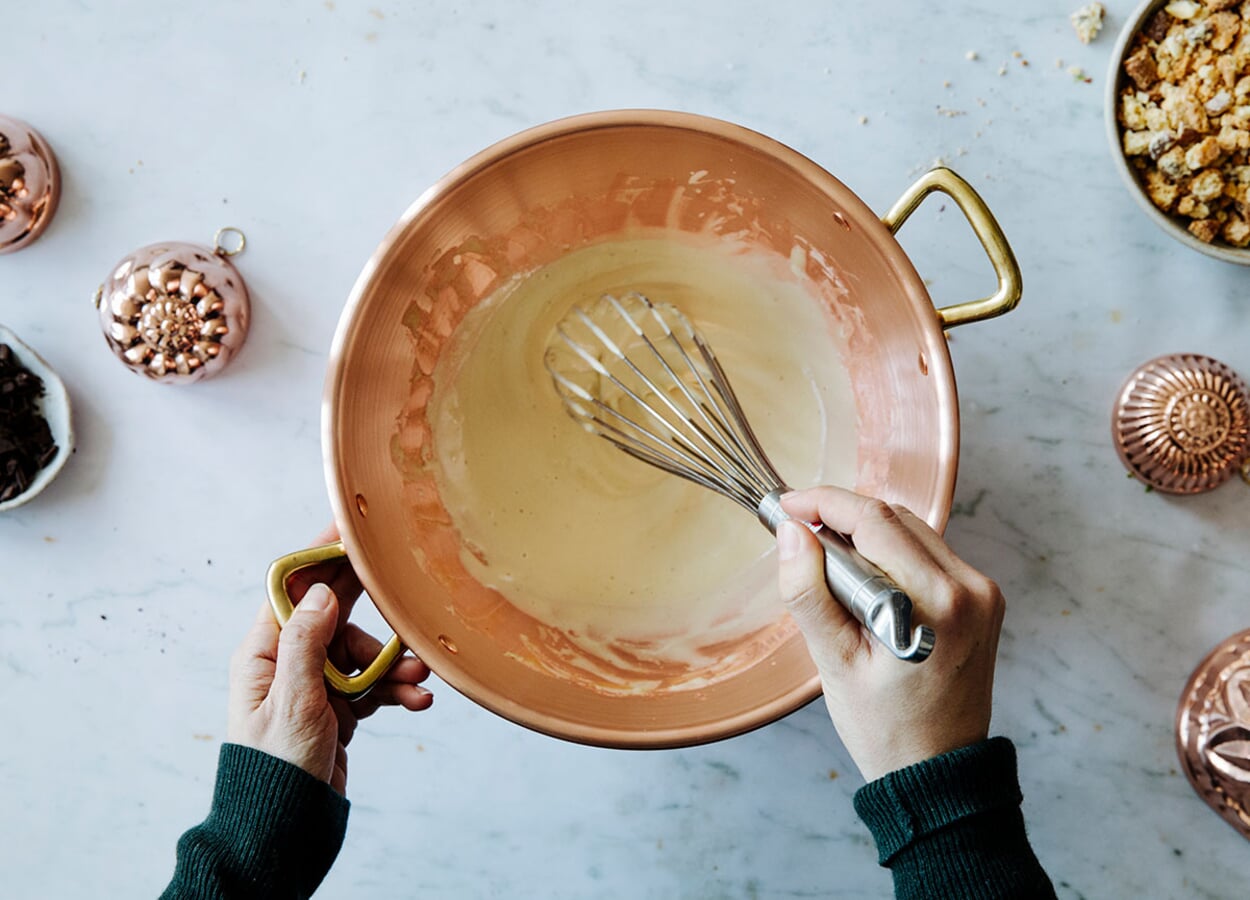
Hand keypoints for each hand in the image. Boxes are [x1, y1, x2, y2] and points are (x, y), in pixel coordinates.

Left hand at [227, 525, 432, 794]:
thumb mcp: (293, 701)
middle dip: (374, 610)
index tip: (351, 527)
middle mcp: (289, 662)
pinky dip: (397, 691)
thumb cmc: (276, 768)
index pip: (294, 588)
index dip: (322, 555)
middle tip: (406, 585)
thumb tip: (323, 590)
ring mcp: (316, 685)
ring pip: (365, 653)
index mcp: (264, 651)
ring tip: (418, 682)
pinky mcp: (340, 709)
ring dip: (394, 665)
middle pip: (336, 613)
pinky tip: (417, 700)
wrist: (285, 826)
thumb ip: (307, 642)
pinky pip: (375, 686)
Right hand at [776, 487, 1003, 781]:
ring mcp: (983, 593)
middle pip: (895, 518)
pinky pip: (930, 553)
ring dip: (867, 534)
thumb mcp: (834, 663)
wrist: (938, 771)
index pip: (874, 521)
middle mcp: (970, 588)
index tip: (787, 506)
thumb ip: (809, 592)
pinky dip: (893, 554)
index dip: (824, 503)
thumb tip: (792, 532)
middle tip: (799, 536)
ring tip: (829, 565)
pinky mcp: (984, 600)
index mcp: (936, 603)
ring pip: (914, 531)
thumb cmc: (885, 729)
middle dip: (842, 517)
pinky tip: (866, 581)